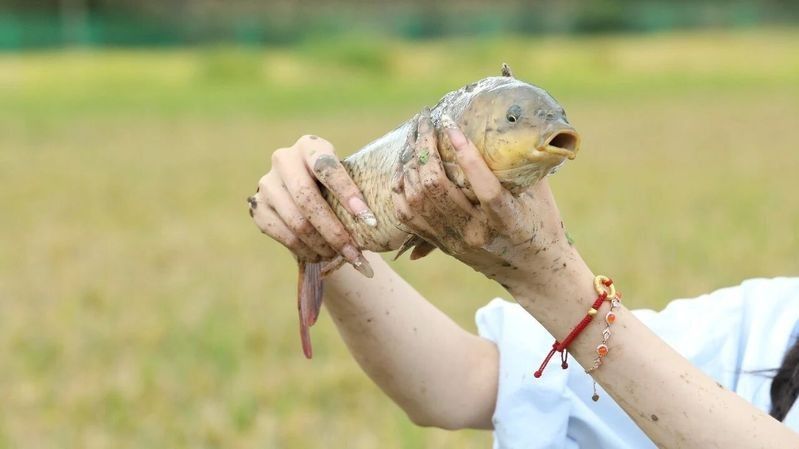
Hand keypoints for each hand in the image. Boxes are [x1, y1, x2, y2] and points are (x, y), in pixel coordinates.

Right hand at [249, 135, 373, 275]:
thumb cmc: (335, 185)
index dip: (348, 194)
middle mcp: (283, 160)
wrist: (303, 193)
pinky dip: (306, 250)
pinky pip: (284, 236)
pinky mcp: (258, 208)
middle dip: (334, 231)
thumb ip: (359, 190)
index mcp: (309, 146)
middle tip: (354, 252)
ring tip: (341, 256)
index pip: (327, 168)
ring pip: (296, 222)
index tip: (369, 220)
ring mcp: (267, 184)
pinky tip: (321, 256)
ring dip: (322, 245)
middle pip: (308, 200)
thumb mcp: (346, 177)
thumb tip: (374, 223)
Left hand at [392, 111, 572, 290]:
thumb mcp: (540, 193)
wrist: (533, 271)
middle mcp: (475, 233)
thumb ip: (525, 161)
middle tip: (425, 120)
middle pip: (435, 188)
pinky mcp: (441, 244)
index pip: (482, 185)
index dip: (463, 152)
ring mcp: (454, 241)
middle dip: (424, 147)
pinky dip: (400, 188)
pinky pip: (407, 216)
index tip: (449, 122)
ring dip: (409, 163)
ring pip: (415, 199)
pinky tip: (404, 166)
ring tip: (414, 137)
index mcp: (507, 220)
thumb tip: (514, 119)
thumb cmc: (542, 224)